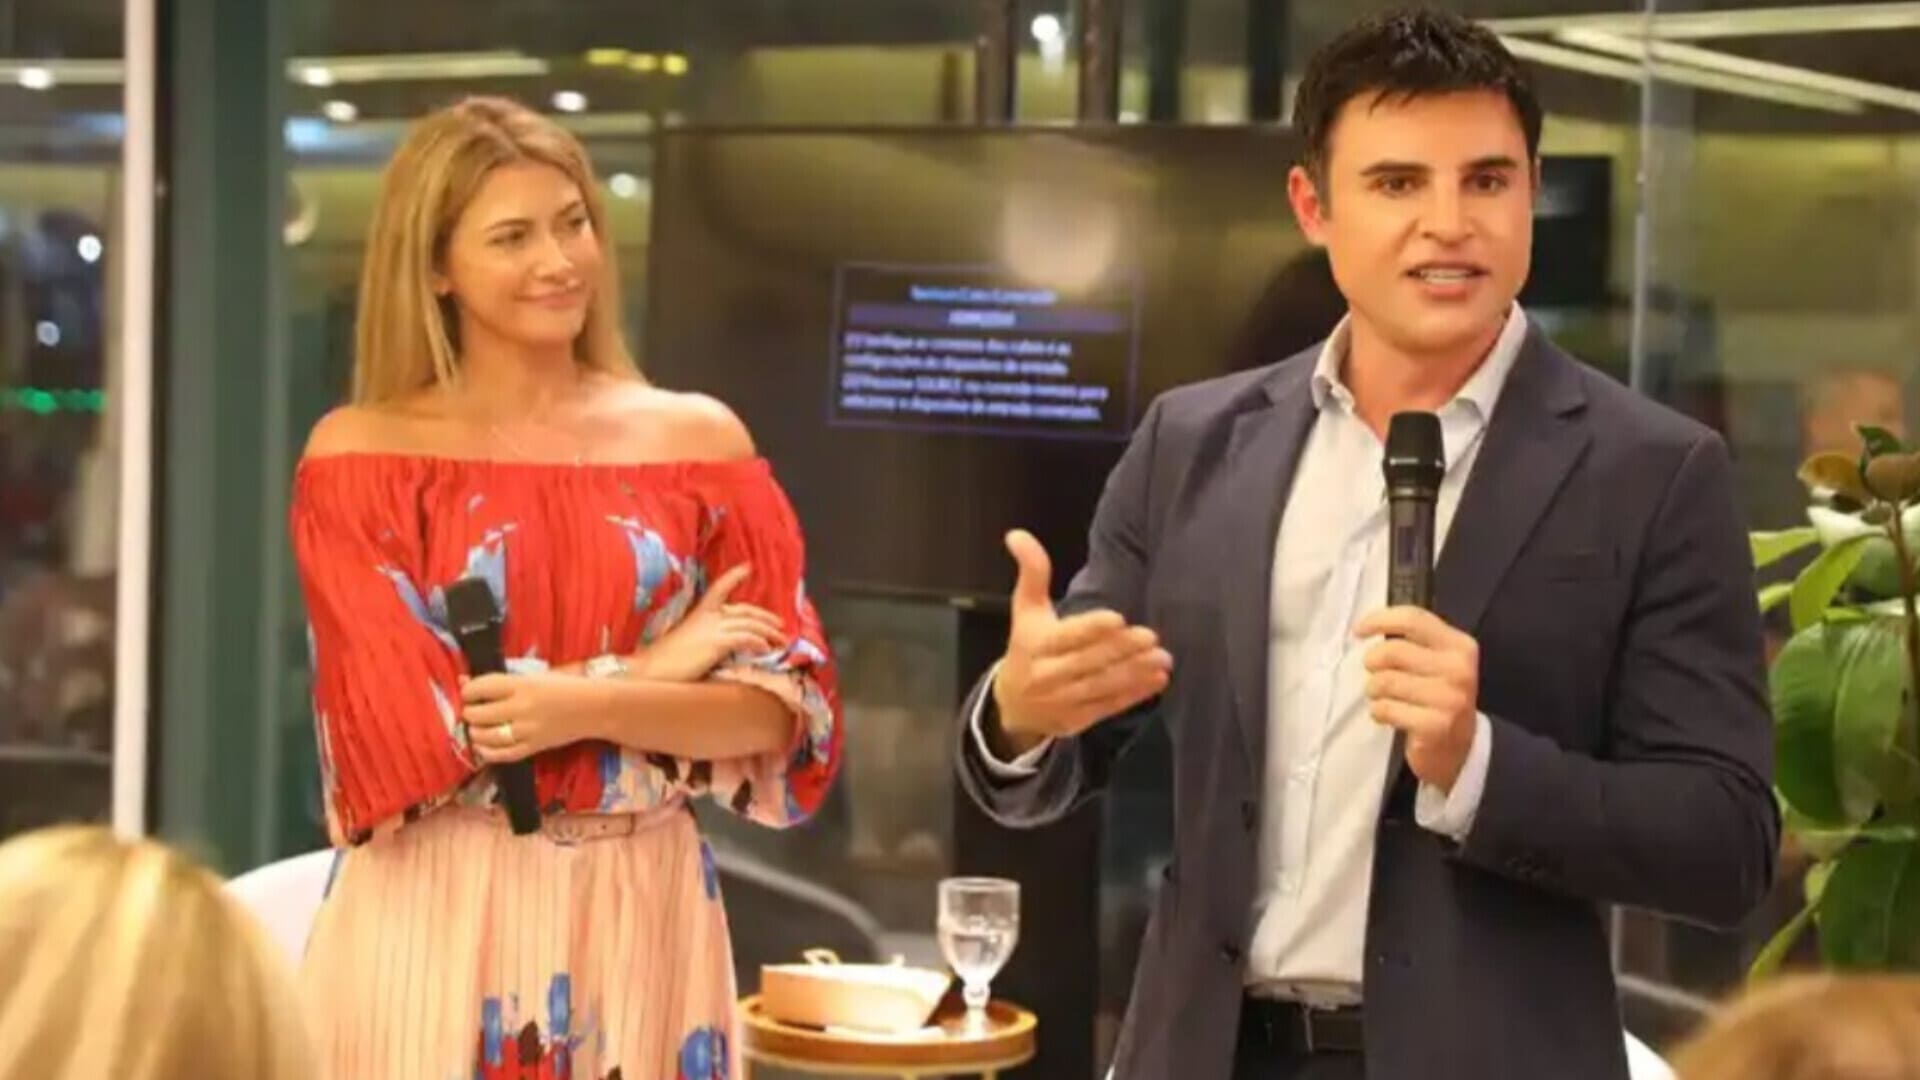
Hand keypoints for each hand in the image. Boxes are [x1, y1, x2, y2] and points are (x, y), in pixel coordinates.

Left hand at [461, 671, 607, 762]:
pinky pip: (500, 755)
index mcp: (521, 685)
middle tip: (474, 710)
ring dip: (475, 731)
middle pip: (477, 714)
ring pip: (484, 736)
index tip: (470, 692)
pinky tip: (483, 744)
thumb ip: (499, 681)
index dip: (468, 691)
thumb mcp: (532, 677)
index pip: (479, 688)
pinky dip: (486, 751)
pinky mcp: (532, 748)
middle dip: (470, 712)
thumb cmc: (563, 687)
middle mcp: (521, 708)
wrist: (593, 708)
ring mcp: (526, 731)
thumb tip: (463, 681)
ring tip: (478, 726)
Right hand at [635, 564, 785, 681]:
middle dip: (765, 616)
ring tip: (781, 641)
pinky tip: (766, 649)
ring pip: (750, 624)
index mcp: (698, 614)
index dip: (734, 577)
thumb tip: (717, 647)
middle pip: (744, 610)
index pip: (719, 588)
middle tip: (780, 624)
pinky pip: (746, 637)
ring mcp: (712, 628)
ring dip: (769, 632)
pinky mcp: (716, 642)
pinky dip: (759, 642)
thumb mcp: (685, 644)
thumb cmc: (663, 662)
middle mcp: (707, 617)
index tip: (748, 567)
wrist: (649, 670)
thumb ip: (702, 640)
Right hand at [991, 529, 1171, 750]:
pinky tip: (1157, 680)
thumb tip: (1017, 534)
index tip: (1117, 618)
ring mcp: (1063, 702)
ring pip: (1102, 686)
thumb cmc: (1026, 647)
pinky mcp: (1079, 720)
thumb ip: (1031, 573)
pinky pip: (1109, 707)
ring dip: (1134, 673)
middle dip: (1120, 650)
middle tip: (1151, 636)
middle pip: (1088, 662)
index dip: (1091, 629)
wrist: (1012, 706)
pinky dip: (1134, 695)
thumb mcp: (1025, 610)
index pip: (1066, 637)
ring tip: (1162, 658)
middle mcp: (1047, 676)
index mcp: (1035, 646)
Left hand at [1353, 606, 1480, 791]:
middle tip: (1376, 675)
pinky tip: (1389, 715)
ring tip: (1383, 697)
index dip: (1380, 620)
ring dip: (1374, 690)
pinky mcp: (1435, 725)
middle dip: (1373, 663)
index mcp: (1460, 646)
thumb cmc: (1439, 698)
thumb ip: (1414, 641)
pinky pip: (1385, 708)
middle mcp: (1459, 669)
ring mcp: (1449, 699)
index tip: (1359, 630)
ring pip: (1384, 681)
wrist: (1460, 749)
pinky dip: (1378, 711)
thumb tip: (1367, 626)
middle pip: (1392, 651)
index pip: (1413, 619)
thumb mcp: (1438, 662)